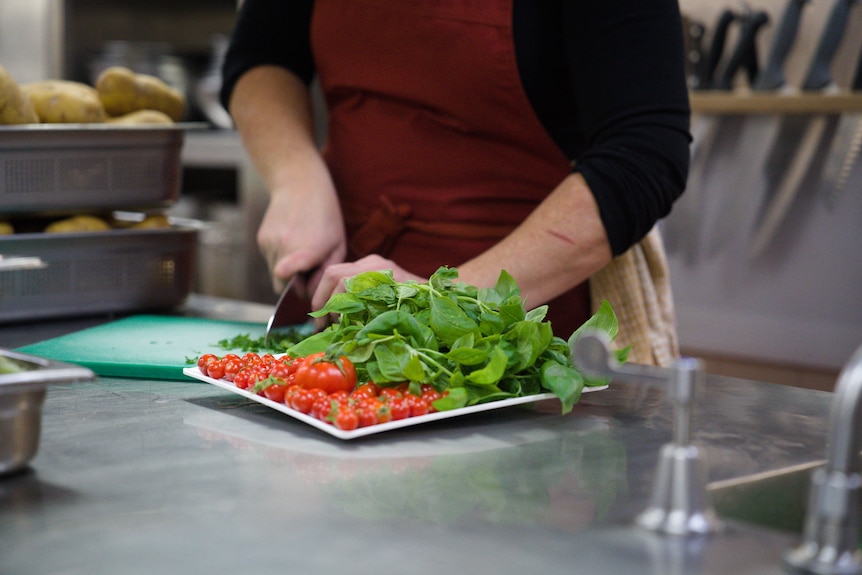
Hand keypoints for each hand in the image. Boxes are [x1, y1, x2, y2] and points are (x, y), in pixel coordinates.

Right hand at [256, 153, 347, 297]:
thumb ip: (326, 272)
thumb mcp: (338, 244)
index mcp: (306, 250)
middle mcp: (284, 247)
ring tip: (300, 252)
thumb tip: (313, 294)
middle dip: (295, 286)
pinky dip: (280, 259)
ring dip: (287, 272)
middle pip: (282, 286)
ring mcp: (270, 244)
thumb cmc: (326, 216)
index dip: (297, 290)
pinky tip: (291, 242)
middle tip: (309, 272)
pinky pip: (269, 261)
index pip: (287, 277)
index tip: (306, 288)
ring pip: (274, 275)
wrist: (300, 185)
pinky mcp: (261, 240)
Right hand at [310, 255, 424, 328]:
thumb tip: (349, 333)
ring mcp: (371, 262)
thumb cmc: (424, 304)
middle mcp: (372, 262)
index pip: (341, 281)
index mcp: (378, 271)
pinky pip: (344, 276)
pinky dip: (336, 293)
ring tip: (327, 320)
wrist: (439, 290)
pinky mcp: (370, 267)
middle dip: (322, 299)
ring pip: (335, 273)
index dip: (331, 305)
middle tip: (320, 325)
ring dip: (327, 296)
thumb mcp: (401, 311)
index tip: (328, 326)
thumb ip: (377, 317)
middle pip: (333, 274)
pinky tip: (338, 312)